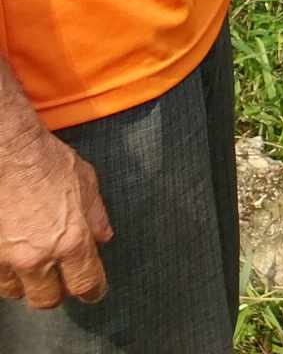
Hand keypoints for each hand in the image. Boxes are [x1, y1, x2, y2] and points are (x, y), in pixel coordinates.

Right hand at [0, 124, 112, 308]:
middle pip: (47, 299)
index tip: (93, 291)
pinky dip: (5, 273)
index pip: (85, 284)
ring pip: (16, 292)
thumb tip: (103, 237)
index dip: (92, 291)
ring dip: (26, 284)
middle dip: (56, 293)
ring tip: (33, 267)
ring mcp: (7, 257)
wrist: (8, 153)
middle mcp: (39, 256)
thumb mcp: (87, 184)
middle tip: (60, 281)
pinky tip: (12, 258)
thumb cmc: (48, 162)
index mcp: (72, 241)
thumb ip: (96, 216)